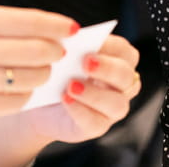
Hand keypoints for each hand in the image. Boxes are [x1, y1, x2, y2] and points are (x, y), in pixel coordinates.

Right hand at [0, 3, 75, 119]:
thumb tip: (52, 31)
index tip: (73, 30)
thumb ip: (6, 23)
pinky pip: (18, 102)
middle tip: (58, 53)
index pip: (33, 21)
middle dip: (55, 53)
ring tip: (37, 71)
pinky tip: (16, 88)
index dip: (59, 26)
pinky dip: (24, 95)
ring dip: (42, 75)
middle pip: (39, 51)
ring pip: (32, 78)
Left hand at [20, 34, 141, 142]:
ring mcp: (112, 109)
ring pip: (117, 104)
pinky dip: (80, 110)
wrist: (42, 106)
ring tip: (71, 86)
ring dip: (95, 94)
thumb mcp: (65, 59)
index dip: (111, 47)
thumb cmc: (58, 74)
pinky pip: (96, 122)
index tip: (91, 43)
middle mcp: (121, 87)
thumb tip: (72, 41)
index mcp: (118, 62)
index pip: (125, 52)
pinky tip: (66, 99)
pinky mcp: (98, 127)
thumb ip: (74, 49)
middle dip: (107, 68)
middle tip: (85, 63)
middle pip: (126, 76)